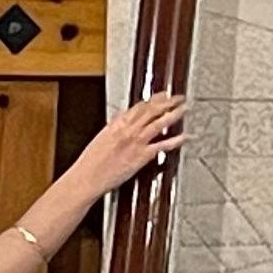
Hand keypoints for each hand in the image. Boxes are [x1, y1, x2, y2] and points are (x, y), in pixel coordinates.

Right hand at [60, 94, 187, 195]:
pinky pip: (162, 146)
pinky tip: (184, 137)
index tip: (162, 95)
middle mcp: (128, 130)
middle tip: (178, 98)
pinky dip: (175, 140)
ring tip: (184, 109)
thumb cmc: (91, 162)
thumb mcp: (101, 138)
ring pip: (158, 123)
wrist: (88, 177)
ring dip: (173, 114)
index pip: (139, 106)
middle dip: (167, 102)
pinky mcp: (142, 156)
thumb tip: (120, 118)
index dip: (153, 99)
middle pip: (151, 110)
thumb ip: (113, 126)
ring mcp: (136, 142)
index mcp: (117, 124)